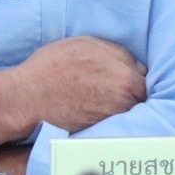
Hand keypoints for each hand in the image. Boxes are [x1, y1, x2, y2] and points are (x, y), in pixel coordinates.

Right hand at [17, 36, 145, 132]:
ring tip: (97, 94)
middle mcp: (123, 104)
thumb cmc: (54, 66)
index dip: (134, 76)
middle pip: (138, 98)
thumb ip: (118, 53)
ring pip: (124, 110)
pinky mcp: (98, 131)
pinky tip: (89, 105)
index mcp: (126, 80)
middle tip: (109, 85)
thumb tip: (137, 65)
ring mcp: (111, 119)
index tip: (123, 75)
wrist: (29, 98)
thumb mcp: (87, 44)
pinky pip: (110, 120)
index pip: (145, 80)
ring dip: (117, 104)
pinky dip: (104, 114)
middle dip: (130, 92)